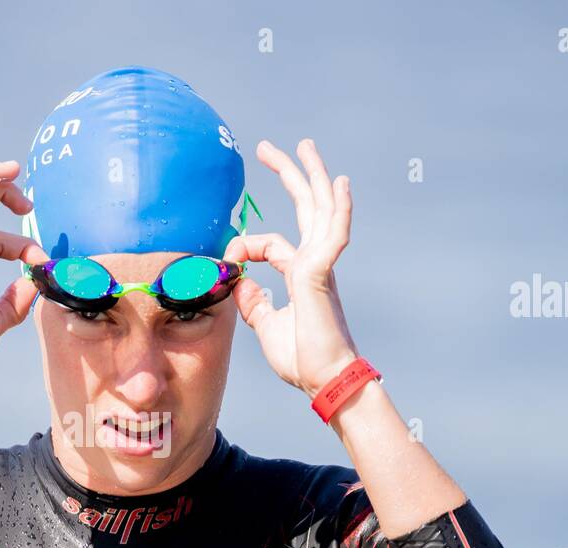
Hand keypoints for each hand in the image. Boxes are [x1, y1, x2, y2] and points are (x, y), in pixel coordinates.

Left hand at [223, 139, 359, 397]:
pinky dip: (338, 208)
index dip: (245, 248)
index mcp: (302, 274)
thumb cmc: (302, 358)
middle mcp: (315, 263)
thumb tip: (240, 281)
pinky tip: (340, 183)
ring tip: (305, 148)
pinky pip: (333, 233)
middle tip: (272, 148)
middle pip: (305, 208)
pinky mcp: (322, 274)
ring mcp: (322, 266)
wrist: (325, 380)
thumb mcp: (266, 325)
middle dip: (290, 175)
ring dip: (313, 177)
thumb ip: (254, 302)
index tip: (228, 262)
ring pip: (320, 210)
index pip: (271, 244)